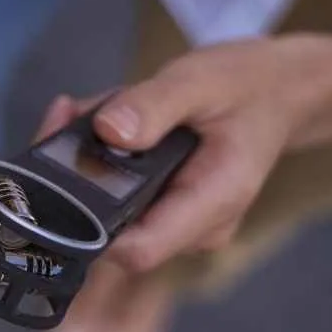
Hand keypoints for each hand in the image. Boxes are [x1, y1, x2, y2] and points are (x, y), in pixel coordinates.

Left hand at [32, 37, 331, 273]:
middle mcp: (191, 225)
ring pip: (104, 208)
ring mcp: (174, 219)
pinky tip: (94, 115)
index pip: (138, 250)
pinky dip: (96, 154)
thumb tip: (108, 131)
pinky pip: (113, 192)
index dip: (87, 229)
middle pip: (110, 229)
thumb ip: (155, 105)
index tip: (55, 179)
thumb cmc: (246, 85)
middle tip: (62, 118)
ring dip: (82, 161)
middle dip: (74, 179)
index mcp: (212, 202)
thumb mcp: (200, 80)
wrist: (276, 90)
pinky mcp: (159, 205)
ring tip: (80, 109)